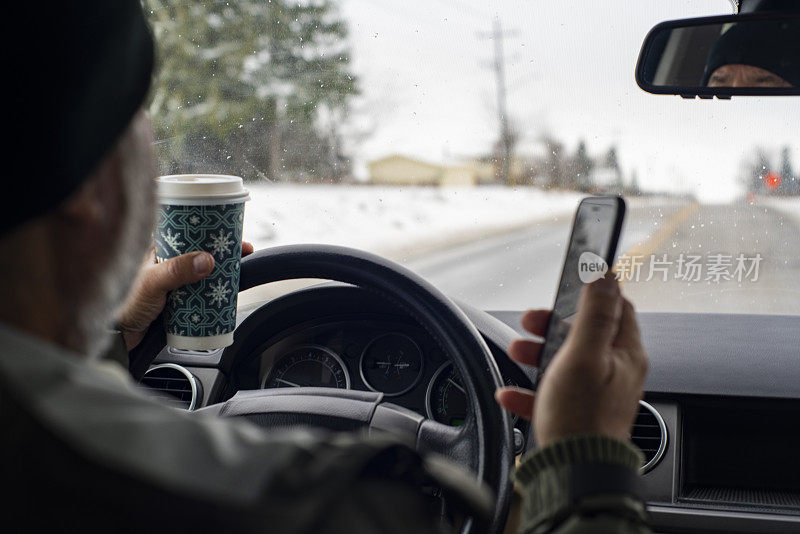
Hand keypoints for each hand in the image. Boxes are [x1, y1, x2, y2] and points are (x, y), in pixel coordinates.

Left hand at [116, 242, 254, 350]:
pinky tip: (225, 290)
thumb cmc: (125, 305)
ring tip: (238, 270)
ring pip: (202, 271)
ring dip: (220, 271)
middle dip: (222, 250)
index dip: (209, 228)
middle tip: (241, 251)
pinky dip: (214, 289)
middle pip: (199, 250)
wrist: (118, 338)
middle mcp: (165, 262)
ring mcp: (172, 280)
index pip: (187, 230)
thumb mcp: (153, 282)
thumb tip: (207, 260)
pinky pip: (201, 290)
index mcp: (156, 248)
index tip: (230, 230)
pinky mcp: (178, 298)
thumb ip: (177, 271)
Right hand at [495, 274, 647, 446]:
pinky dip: (530, 389)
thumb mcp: (584, 355)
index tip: (567, 291)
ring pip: (565, 362)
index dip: (591, 295)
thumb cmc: (581, 416)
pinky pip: (551, 394)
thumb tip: (608, 276)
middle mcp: (615, 373)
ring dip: (537, 353)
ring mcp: (596, 394)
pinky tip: (512, 392)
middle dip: (552, 325)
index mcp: (624, 354)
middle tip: (530, 323)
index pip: (618, 309)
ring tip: (517, 351)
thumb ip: (595, 315)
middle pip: (584, 334)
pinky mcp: (577, 414)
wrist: (574, 470)